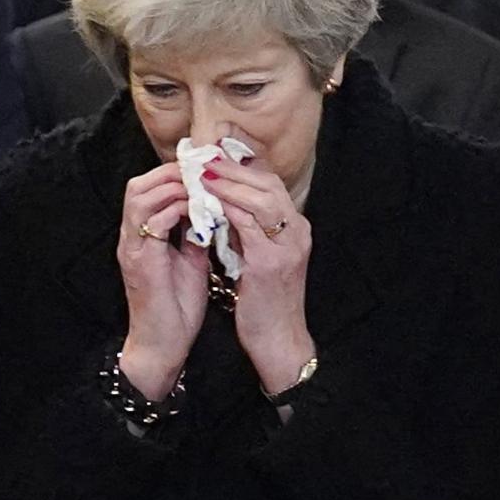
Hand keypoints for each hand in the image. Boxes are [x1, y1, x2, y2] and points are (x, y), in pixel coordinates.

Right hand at [115, 164, 212, 396]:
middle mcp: (131, 237)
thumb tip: (216, 210)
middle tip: (205, 176)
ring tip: (203, 190)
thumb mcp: (191, 261)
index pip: (149, 187)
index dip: (175, 175)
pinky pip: (151, 223)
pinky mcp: (139, 262)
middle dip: (172, 175)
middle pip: (139, 185)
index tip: (206, 172)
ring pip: (140, 198)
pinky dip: (175, 211)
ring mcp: (132, 248)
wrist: (164, 345)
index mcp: (143, 235)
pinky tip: (200, 214)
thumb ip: (196, 233)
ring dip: (174, 189)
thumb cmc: (178, 306)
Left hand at [201, 156, 317, 393]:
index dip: (243, 169)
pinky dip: (227, 208)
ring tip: (201, 176)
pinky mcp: (271, 262)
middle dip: (234, 169)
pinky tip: (206, 203)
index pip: (271, 185)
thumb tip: (222, 207)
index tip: (215, 159)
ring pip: (260, 197)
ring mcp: (287, 246)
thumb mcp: (260, 260)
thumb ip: (247, 233)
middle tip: (204, 160)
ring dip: (228, 183)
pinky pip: (248, 223)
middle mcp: (297, 233)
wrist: (278, 341)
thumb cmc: (266, 304)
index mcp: (296, 230)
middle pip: (268, 184)